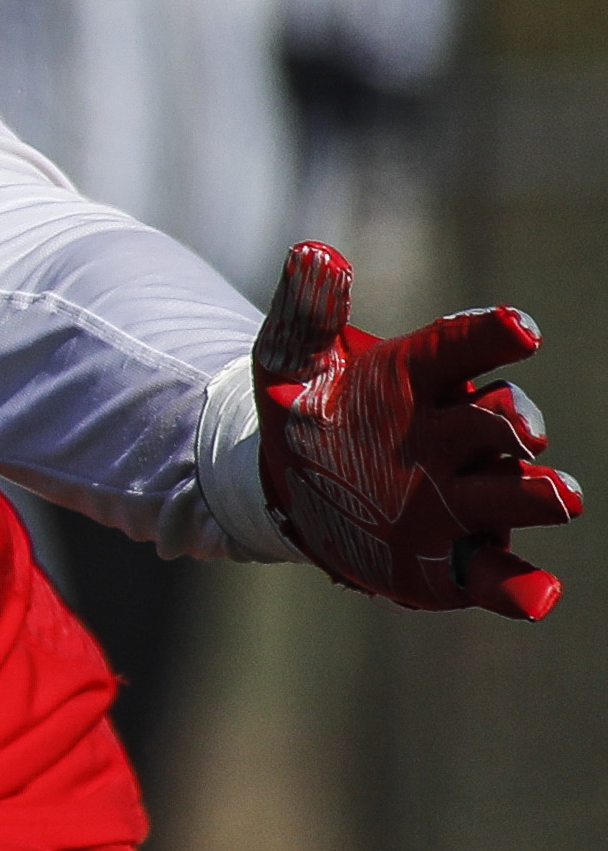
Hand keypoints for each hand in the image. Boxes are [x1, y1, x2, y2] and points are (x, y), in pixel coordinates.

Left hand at [253, 241, 578, 617]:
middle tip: (516, 429)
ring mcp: (465, 498)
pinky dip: (520, 587)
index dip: (492, 336)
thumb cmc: (307, 409)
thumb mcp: (290, 359)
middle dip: (514, 425)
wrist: (293, 485)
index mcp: (425, 379)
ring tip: (560, 497)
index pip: (465, 348)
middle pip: (503, 424)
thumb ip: (304, 311)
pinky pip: (497, 575)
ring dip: (539, 495)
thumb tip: (313, 253)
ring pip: (515, 493)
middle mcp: (458, 435)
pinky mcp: (457, 558)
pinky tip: (538, 597)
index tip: (517, 328)